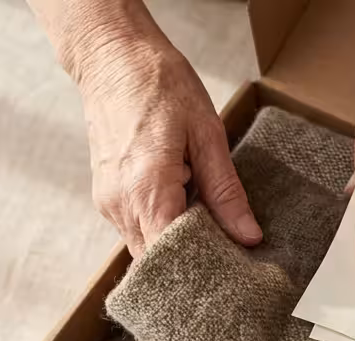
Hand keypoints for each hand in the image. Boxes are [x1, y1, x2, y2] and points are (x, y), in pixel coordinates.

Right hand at [74, 36, 261, 255]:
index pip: (172, 257)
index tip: (231, 267)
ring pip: (145, 247)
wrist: (112, 57)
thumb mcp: (207, 134)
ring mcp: (108, 203)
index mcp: (146, 189)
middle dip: (190, 260)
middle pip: (157, 260)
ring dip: (175, 241)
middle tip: (226, 247)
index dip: (202, 268)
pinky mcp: (106, 197)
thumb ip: (225, 191)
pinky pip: (136, 228)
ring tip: (204, 215)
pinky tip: (181, 201)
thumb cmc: (159, 85)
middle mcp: (120, 204)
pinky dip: (160, 225)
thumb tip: (248, 236)